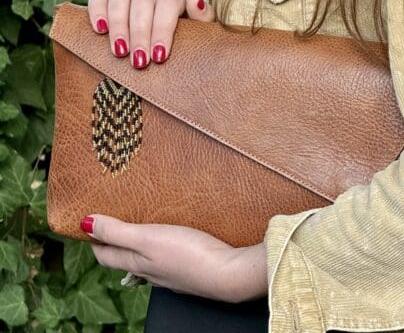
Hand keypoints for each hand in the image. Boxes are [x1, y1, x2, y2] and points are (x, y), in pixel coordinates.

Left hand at [83, 214, 256, 301]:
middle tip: (108, 220)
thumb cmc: (189, 255)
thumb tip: (85, 224)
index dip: (94, 239)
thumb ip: (118, 231)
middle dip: (113, 240)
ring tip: (138, 225)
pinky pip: (166, 258)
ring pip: (145, 259)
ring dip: (137, 244)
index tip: (87, 222)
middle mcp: (150, 272)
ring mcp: (169, 273)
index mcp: (137, 264)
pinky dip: (160, 247)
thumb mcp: (148, 238)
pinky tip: (170, 239)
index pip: (106, 254)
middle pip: (124, 258)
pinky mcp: (188, 268)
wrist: (227, 274)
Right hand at [87, 0, 214, 68]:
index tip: (159, 56)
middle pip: (144, 1)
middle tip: (139, 62)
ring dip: (118, 25)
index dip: (163, 28)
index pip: (169, 1)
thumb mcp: (203, 34)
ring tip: (119, 52)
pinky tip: (100, 30)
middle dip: (140, 33)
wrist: (180, 56)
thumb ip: (203, 16)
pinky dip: (97, 9)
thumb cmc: (191, 45)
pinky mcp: (110, 1)